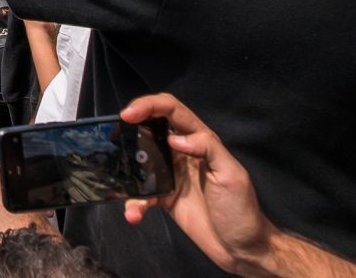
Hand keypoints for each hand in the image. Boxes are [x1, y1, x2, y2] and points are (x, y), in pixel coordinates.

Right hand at [120, 93, 278, 274]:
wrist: (241, 248)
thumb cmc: (241, 210)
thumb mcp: (231, 175)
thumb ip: (207, 148)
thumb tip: (175, 137)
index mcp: (201, 141)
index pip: (172, 111)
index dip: (149, 106)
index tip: (129, 114)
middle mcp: (183, 153)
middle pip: (151, 128)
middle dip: (130, 127)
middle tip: (114, 135)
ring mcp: (172, 175)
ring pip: (141, 160)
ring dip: (126, 169)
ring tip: (116, 179)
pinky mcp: (164, 197)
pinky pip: (142, 194)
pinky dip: (135, 203)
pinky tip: (134, 214)